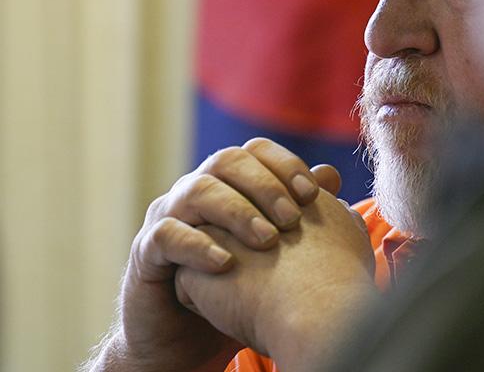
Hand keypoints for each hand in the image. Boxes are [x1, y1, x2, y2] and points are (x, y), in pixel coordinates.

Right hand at [89, 138, 340, 371]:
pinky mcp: (146, 252)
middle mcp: (197, 190)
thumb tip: (330, 174)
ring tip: (267, 240)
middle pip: (227, 160)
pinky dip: (198, 246)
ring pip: (197, 190)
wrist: (190, 338)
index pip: (256, 151)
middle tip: (292, 219)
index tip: (313, 194)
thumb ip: (298, 210)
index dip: (285, 164)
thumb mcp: (276, 249)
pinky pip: (167, 235)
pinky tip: (227, 264)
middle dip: (264, 185)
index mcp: (229, 183)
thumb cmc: (240, 286)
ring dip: (236, 211)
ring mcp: (168, 216)